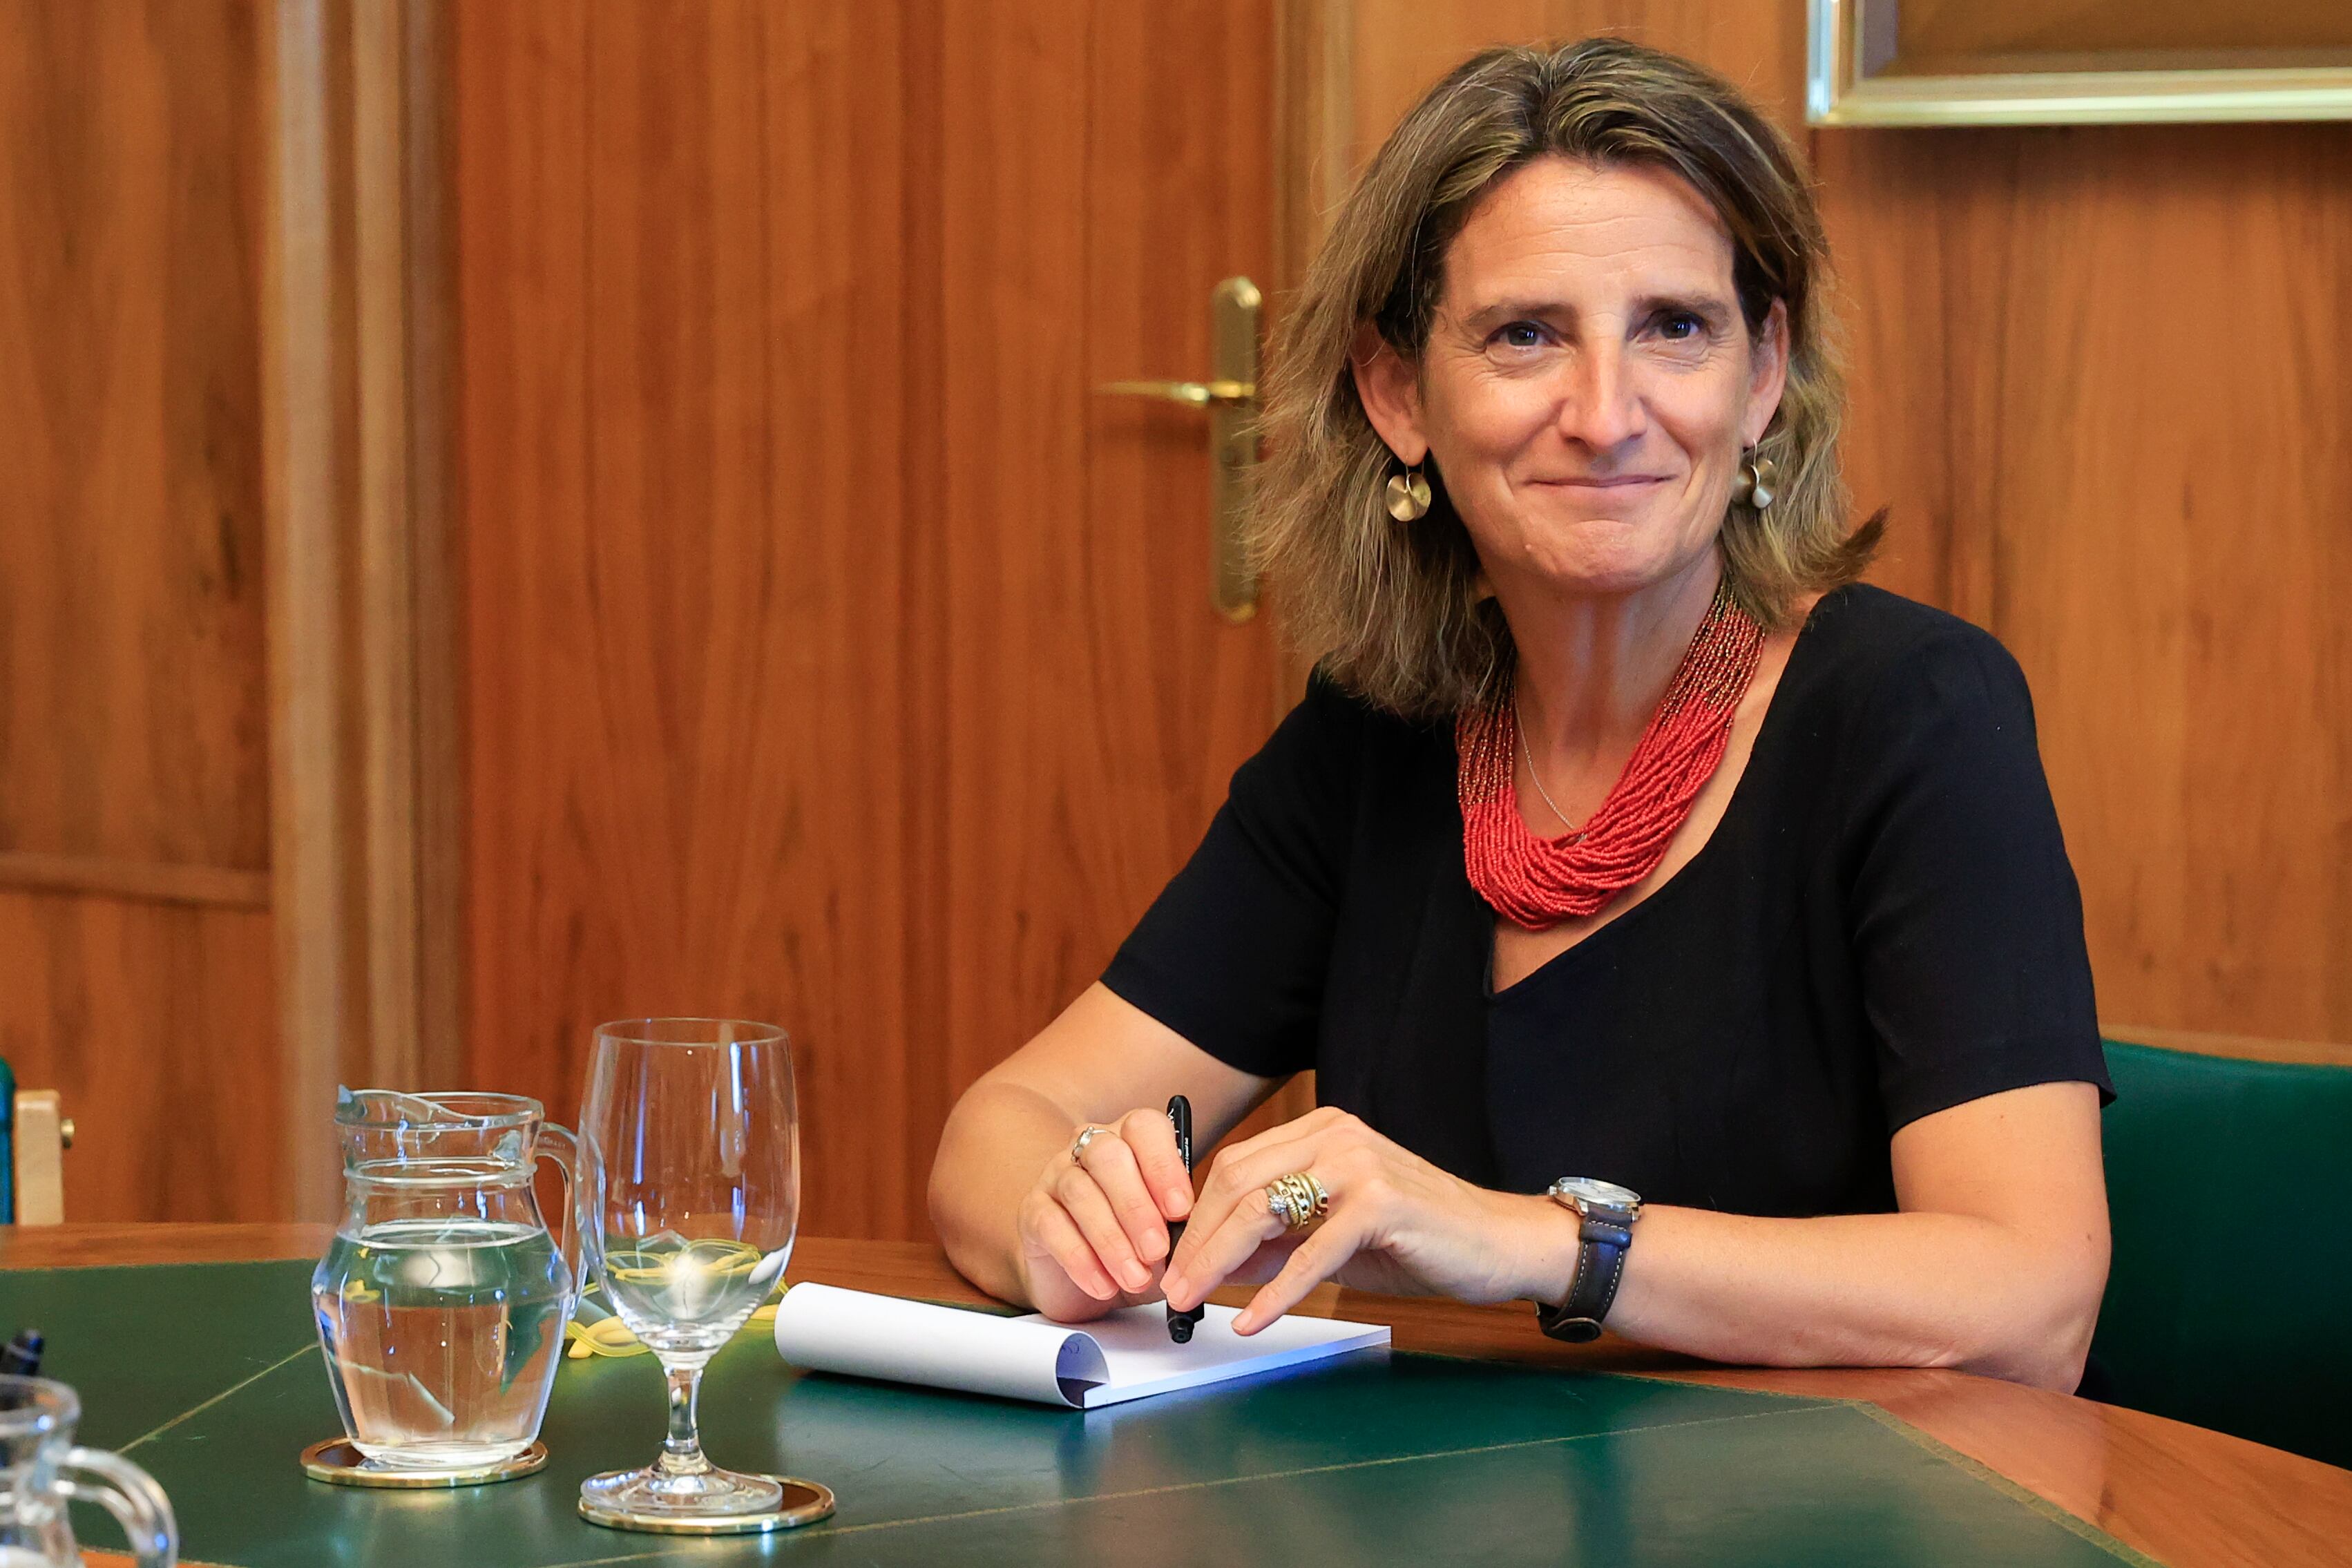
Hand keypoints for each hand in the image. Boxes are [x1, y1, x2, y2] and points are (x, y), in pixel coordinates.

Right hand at [1016, 1106, 1194, 1318]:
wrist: (1087, 1279)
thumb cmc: (1136, 1245)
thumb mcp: (1167, 1234)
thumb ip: (1179, 1225)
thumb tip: (1191, 1235)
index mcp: (1130, 1140)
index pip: (1144, 1128)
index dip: (1164, 1166)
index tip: (1181, 1210)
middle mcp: (1090, 1148)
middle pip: (1109, 1156)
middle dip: (1137, 1207)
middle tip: (1157, 1251)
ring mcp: (1056, 1175)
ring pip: (1080, 1193)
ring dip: (1111, 1240)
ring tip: (1135, 1277)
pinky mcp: (1033, 1211)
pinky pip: (1052, 1227)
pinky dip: (1081, 1260)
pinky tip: (1103, 1285)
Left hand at [1159, 1107, 1572, 1333]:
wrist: (1497, 1243)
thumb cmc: (1417, 1238)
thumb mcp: (1333, 1235)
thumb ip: (1277, 1240)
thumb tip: (1213, 1264)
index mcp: (1320, 1129)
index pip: (1235, 1167)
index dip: (1195, 1218)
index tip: (1171, 1263)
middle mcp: (1335, 1134)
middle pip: (1237, 1183)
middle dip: (1195, 1241)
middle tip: (1170, 1289)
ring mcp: (1358, 1165)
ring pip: (1263, 1210)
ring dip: (1218, 1262)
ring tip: (1193, 1302)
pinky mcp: (1381, 1205)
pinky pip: (1311, 1252)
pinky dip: (1276, 1291)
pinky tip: (1253, 1321)